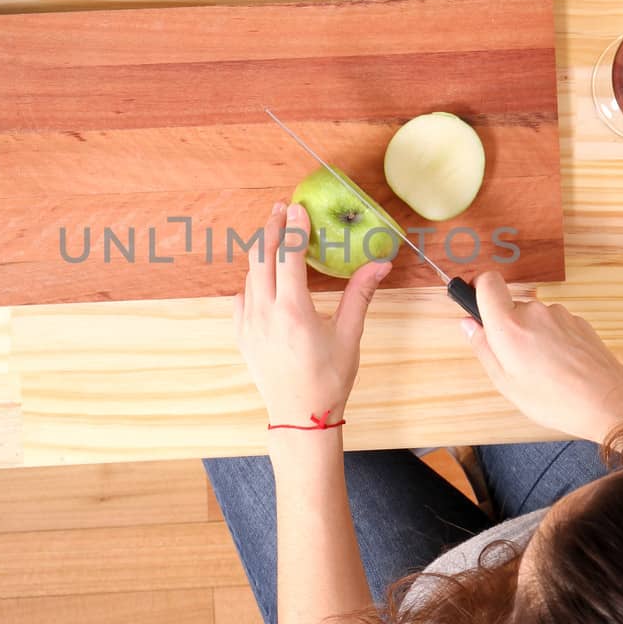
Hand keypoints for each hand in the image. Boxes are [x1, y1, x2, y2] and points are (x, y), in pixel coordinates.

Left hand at [234, 201, 392, 428]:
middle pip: (262, 257)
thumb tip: (381, 263)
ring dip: (261, 251)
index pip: (289, 256)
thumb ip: (360, 295)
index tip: (297, 207)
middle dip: (272, 228)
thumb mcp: (349, 336)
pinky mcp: (241, 335)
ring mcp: (248, 324)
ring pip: (249, 275)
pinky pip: (241, 297)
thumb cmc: (328, 379)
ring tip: (273, 234)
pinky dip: (251, 279)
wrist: (300, 416)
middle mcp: (265, 313)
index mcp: (293, 311)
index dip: (293, 228)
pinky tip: (261, 276)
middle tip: (281, 209)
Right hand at [461, 272, 622, 444]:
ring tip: (543, 369)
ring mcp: (559, 314)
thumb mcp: (506, 383)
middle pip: (511, 306)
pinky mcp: (578, 320)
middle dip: (509, 328)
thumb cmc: (556, 398)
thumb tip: (468, 325)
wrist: (607, 401)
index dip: (479, 289)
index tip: (477, 303)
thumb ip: (483, 348)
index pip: (488, 283)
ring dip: (533, 335)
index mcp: (509, 326)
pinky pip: (555, 324)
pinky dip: (553, 339)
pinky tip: (561, 366)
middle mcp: (534, 311)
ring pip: (534, 317)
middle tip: (516, 360)